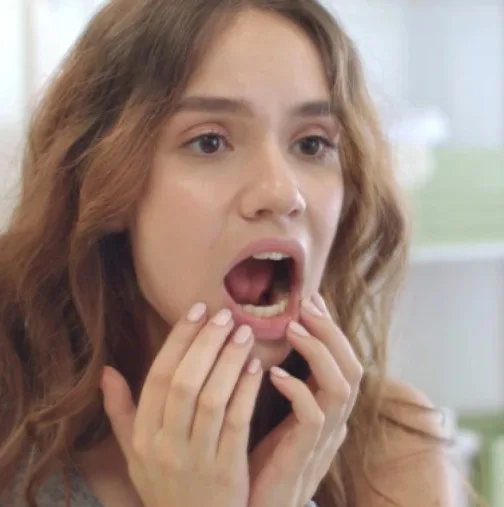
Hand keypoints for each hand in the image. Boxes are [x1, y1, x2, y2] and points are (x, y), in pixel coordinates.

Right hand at [100, 304, 262, 506]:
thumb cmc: (166, 487)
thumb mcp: (134, 454)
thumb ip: (120, 412)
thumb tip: (105, 371)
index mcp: (142, 436)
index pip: (158, 376)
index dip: (179, 339)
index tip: (198, 309)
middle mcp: (164, 446)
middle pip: (184, 381)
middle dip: (206, 342)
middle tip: (226, 315)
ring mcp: (195, 459)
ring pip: (212, 398)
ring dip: (229, 361)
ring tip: (244, 333)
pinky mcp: (226, 471)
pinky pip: (237, 422)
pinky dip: (247, 391)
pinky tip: (257, 367)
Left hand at [248, 293, 362, 506]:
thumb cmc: (258, 457)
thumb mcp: (273, 412)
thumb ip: (281, 383)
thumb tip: (270, 342)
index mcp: (325, 407)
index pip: (340, 359)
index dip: (329, 328)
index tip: (309, 298)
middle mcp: (333, 419)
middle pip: (351, 365)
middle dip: (330, 331)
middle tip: (306, 303)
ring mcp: (323, 439)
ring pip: (341, 385)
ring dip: (318, 351)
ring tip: (292, 327)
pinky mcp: (305, 455)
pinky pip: (314, 416)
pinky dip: (297, 389)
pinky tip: (272, 373)